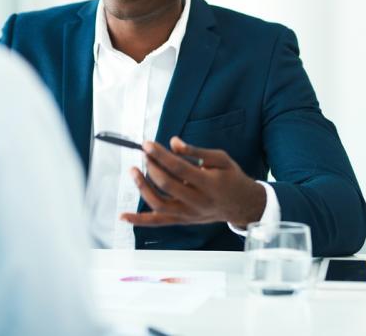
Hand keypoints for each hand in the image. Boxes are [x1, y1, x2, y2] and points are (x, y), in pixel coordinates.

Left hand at [120, 136, 265, 227]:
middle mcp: (197, 202)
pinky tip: (123, 216)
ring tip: (134, 171)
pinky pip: (158, 222)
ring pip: (159, 205)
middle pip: (167, 185)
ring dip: (142, 187)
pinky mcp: (182, 221)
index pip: (179, 168)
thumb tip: (173, 142)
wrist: (242, 205)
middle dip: (151, 167)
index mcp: (209, 184)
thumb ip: (196, 151)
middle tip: (144, 153)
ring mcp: (188, 214)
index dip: (161, 155)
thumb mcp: (220, 159)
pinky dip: (139, 220)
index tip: (147, 144)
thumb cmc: (231, 178)